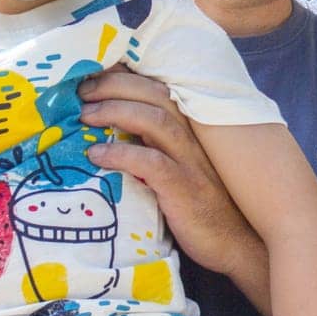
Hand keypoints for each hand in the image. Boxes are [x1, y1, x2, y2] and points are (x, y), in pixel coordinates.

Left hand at [80, 68, 258, 273]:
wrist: (236, 242)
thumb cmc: (201, 204)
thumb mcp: (178, 165)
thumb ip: (155, 145)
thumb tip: (111, 132)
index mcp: (189, 126)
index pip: (157, 86)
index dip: (124, 75)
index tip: (92, 73)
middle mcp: (192, 135)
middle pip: (153, 93)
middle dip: (113, 85)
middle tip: (80, 91)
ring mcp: (190, 160)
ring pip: (153, 119)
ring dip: (114, 111)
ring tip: (84, 116)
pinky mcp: (184, 187)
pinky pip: (151, 162)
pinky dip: (122, 153)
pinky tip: (97, 156)